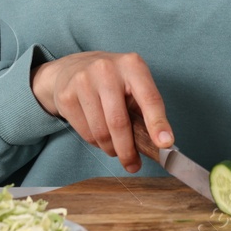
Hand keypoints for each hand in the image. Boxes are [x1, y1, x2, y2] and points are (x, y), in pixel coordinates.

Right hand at [31, 51, 173, 172]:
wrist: (71, 68)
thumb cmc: (111, 81)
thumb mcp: (133, 84)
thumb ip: (146, 109)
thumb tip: (161, 143)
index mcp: (132, 65)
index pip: (149, 98)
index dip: (158, 124)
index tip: (165, 145)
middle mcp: (107, 70)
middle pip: (119, 122)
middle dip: (128, 151)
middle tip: (133, 165)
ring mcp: (83, 81)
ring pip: (101, 132)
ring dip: (111, 149)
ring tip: (115, 148)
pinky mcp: (66, 96)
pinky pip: (85, 133)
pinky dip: (96, 143)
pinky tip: (99, 136)